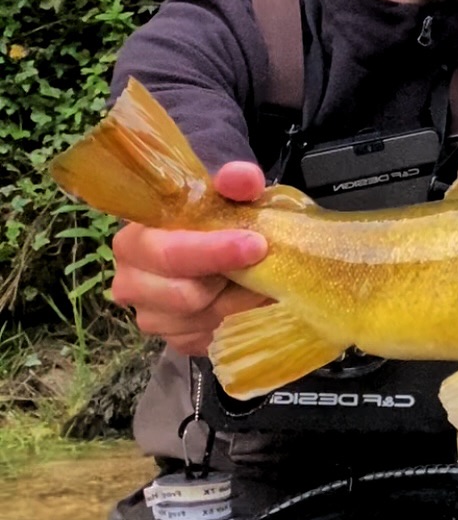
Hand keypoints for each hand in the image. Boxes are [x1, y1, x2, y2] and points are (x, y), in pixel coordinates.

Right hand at [110, 161, 270, 355]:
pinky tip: (246, 300)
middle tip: (265, 264)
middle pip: (186, 296)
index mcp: (134, 241)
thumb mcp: (225, 193)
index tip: (256, 244)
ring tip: (259, 280)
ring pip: (203, 320)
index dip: (213, 252)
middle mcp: (131, 283)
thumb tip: (242, 178)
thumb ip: (236, 181)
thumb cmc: (213, 215)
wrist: (212, 241)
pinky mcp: (174, 341)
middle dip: (232, 282)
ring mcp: (150, 317)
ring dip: (239, 302)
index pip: (169, 254)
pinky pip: (211, 339)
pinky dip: (236, 321)